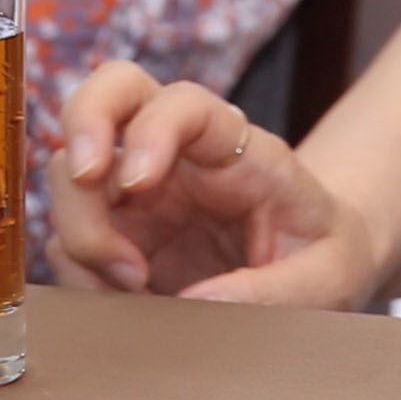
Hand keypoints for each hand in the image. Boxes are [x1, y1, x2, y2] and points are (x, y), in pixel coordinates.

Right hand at [50, 62, 383, 308]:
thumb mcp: (332, 274)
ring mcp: (136, 194)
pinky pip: (68, 241)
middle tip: (89, 182)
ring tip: (135, 284)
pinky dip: (78, 273)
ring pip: (71, 170)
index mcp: (234, 146)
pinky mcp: (114, 236)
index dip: (149, 129)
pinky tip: (125, 303)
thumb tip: (201, 302)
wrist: (310, 277)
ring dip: (81, 227)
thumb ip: (281, 289)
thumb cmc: (322, 257)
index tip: (139, 182)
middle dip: (83, 129)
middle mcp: (175, 155)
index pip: (183, 103)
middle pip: (107, 96)